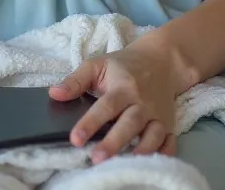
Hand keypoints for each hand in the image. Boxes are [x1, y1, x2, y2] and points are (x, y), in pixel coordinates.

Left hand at [48, 37, 179, 163]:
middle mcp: (141, 101)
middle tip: (97, 158)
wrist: (160, 59)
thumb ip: (75, 80)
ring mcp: (157, 114)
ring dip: (141, 150)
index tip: (76, 138)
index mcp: (123, 86)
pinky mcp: (169, 123)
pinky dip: (165, 152)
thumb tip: (54, 94)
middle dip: (114, 142)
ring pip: (152, 134)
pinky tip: (154, 163)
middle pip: (129, 123)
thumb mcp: (97, 64)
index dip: (90, 122)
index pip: (106, 106)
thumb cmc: (123, 65)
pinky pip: (170, 140)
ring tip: (125, 166)